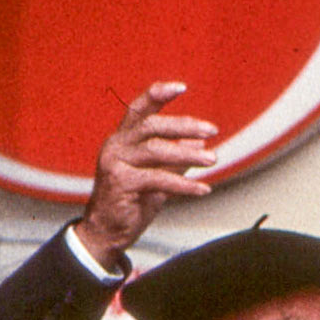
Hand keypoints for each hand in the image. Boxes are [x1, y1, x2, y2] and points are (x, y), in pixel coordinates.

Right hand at [74, 82, 217, 268]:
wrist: (107, 232)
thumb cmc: (131, 202)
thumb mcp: (157, 176)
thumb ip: (175, 158)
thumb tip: (200, 141)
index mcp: (123, 139)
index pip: (140, 109)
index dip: (158, 95)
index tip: (182, 87)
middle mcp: (117, 145)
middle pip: (151, 125)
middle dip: (184, 125)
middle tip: (212, 129)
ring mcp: (116, 163)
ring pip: (156, 150)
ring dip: (188, 153)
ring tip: (213, 159)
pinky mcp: (121, 183)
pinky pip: (158, 179)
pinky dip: (184, 184)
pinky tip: (203, 189)